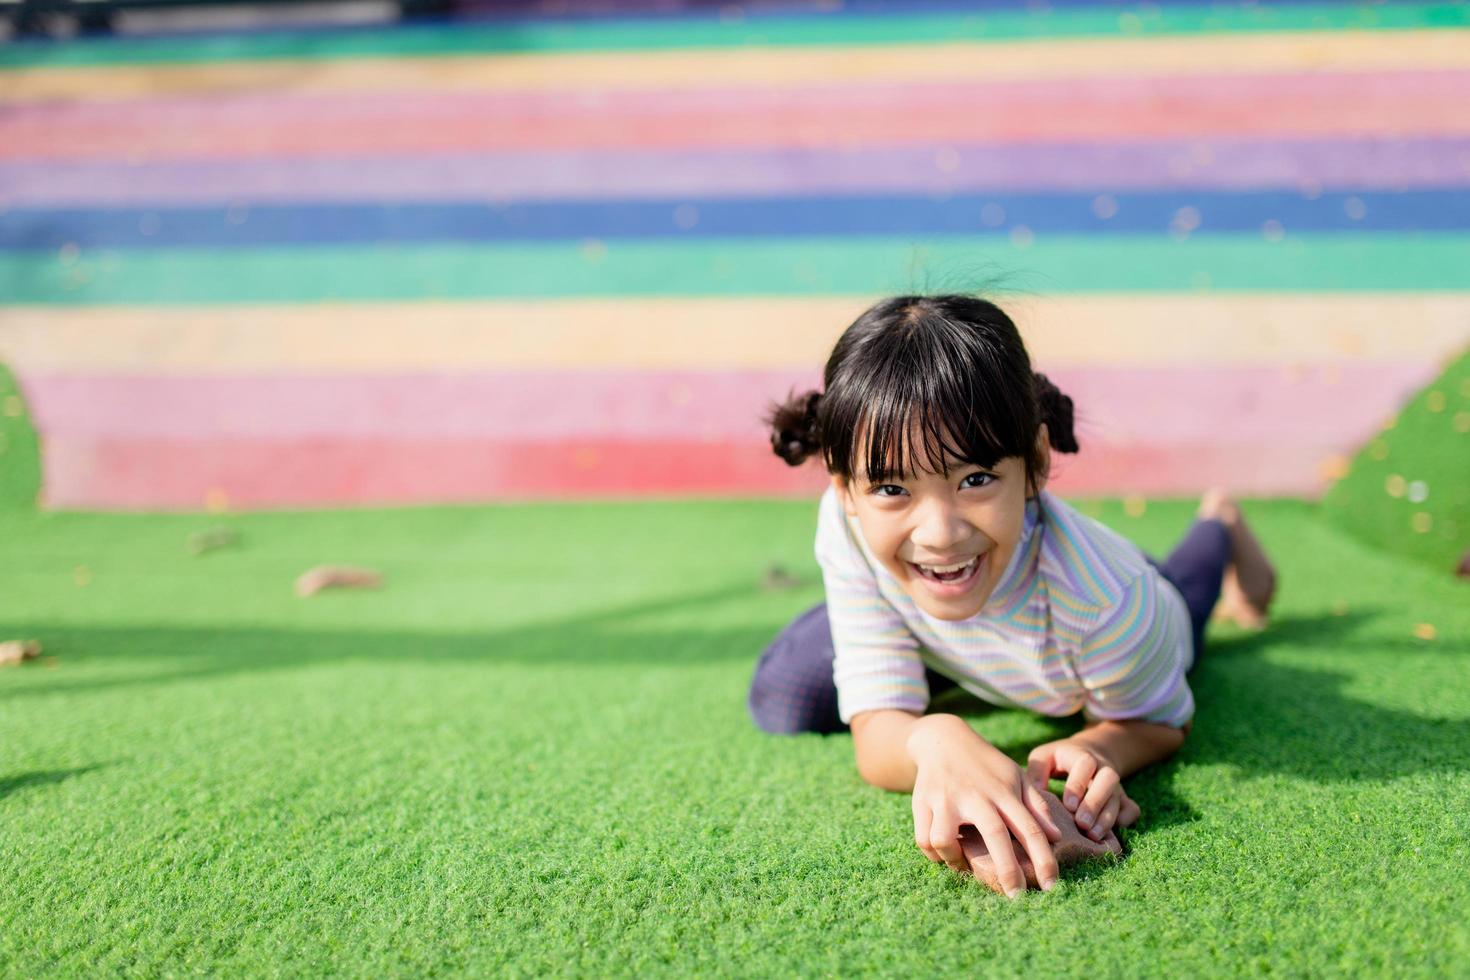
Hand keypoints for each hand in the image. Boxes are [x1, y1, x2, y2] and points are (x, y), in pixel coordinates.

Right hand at [906, 716, 1061, 896]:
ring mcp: (945, 799)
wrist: (942, 740)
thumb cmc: (986, 765)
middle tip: (1017, 898)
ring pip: (945, 841)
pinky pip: (924, 840)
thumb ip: (1037, 805)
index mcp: (1003, 791)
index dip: (1043, 860)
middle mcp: (975, 795)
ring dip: (956, 861)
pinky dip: (934, 854)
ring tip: (964, 864)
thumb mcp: (1015, 777)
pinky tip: (945, 853)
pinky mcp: (921, 803)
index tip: (1051, 886)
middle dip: (1008, 872)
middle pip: (994, 836)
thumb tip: (1057, 838)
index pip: (1030, 828)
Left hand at [1026, 739, 1140, 842]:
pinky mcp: (1122, 798)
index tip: (1067, 805)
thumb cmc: (1058, 758)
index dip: (1078, 784)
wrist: (1088, 753)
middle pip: (1108, 780)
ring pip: (1118, 798)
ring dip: (1107, 818)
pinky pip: (1132, 808)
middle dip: (1095, 803)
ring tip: (1092, 836)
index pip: (1085, 764)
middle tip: (1082, 824)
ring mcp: (1115, 784)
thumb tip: (1033, 796)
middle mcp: (1102, 768)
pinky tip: (1113, 834)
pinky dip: (1126, 820)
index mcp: (1081, 755)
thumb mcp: (1043, 757)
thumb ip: (1036, 772)